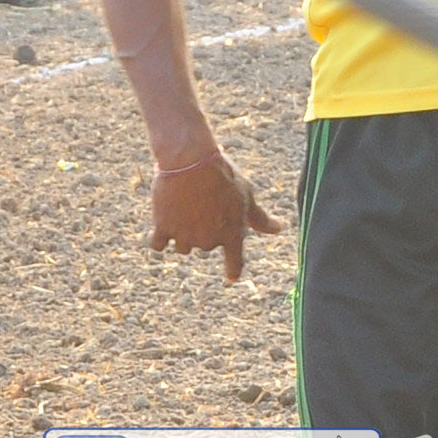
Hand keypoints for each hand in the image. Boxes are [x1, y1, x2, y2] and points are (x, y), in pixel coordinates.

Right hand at [149, 149, 281, 278]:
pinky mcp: (162, 229)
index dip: (233, 270)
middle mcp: (208, 241)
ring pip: (183, 247)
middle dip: (204, 229)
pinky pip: (157, 244)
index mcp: (232, 234)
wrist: (191, 160)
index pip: (235, 262)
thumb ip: (260, 218)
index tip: (232, 277)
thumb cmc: (223, 175)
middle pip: (205, 246)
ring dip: (183, 233)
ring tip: (183, 208)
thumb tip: (280, 229)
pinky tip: (161, 224)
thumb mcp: (247, 195)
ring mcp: (185, 236)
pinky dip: (159, 238)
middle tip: (203, 204)